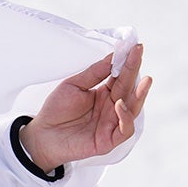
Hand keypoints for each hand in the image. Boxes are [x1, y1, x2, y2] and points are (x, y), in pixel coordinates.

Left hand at [19, 43, 151, 168]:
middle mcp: (112, 107)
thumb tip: (114, 56)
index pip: (121, 76)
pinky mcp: (109, 140)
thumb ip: (94, 73)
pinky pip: (125, 129)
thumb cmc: (56, 110)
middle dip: (134, 71)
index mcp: (104, 93)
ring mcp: (112, 123)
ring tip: (146, 80)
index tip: (134, 47)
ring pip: (133, 109)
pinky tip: (120, 104)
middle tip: (138, 54)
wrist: (41, 135)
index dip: (128, 62)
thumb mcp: (73, 85)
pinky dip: (125, 117)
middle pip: (128, 88)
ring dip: (139, 94)